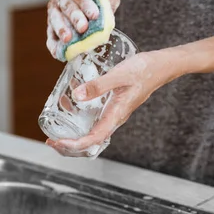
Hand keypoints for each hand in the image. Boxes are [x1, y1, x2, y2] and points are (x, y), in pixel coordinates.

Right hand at [46, 0, 120, 59]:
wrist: (87, 10)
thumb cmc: (96, 2)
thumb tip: (108, 8)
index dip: (86, 3)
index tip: (95, 15)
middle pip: (66, 5)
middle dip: (75, 17)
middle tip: (83, 28)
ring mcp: (52, 11)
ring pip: (55, 19)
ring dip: (61, 29)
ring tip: (68, 39)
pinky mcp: (49, 27)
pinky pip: (50, 36)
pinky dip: (53, 45)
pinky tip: (58, 52)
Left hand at [46, 50, 186, 155]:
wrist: (162, 66)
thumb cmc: (145, 70)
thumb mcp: (119, 75)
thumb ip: (98, 85)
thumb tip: (76, 95)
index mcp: (116, 115)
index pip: (93, 139)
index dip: (74, 145)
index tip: (58, 142)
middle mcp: (114, 118)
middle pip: (90, 143)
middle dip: (69, 146)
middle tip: (51, 141)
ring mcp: (114, 114)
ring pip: (91, 132)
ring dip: (73, 134)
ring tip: (55, 128)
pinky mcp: (113, 106)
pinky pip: (94, 119)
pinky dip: (80, 118)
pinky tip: (70, 105)